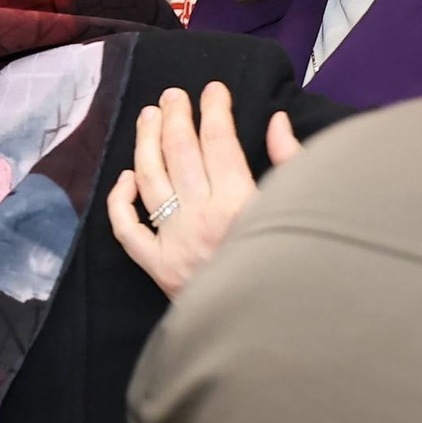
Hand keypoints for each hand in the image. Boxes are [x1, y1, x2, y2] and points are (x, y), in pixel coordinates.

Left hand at [105, 82, 301, 298]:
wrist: (272, 331)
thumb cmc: (295, 268)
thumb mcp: (301, 211)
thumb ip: (292, 164)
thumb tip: (277, 120)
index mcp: (241, 204)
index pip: (219, 141)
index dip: (214, 109)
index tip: (213, 90)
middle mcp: (202, 219)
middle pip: (179, 152)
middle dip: (175, 116)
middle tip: (173, 95)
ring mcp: (174, 243)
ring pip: (149, 180)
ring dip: (145, 142)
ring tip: (148, 116)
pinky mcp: (157, 267)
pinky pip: (127, 229)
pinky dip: (120, 201)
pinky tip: (126, 177)